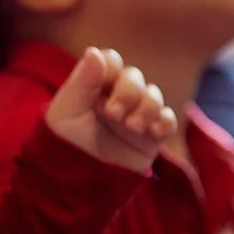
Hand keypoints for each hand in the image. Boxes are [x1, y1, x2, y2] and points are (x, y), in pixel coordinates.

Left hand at [42, 48, 176, 172]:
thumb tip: (95, 52)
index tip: (102, 83)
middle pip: (135, 77)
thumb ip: (81, 82)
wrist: (79, 182)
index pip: (111, 61)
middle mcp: (117, 96)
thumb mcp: (66, 112)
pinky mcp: (151, 136)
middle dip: (128, 92)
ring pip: (154, 96)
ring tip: (132, 127)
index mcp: (94, 85)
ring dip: (147, 107)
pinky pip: (168, 120)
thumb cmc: (65, 143)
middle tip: (114, 114)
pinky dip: (165, 122)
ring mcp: (136, 115)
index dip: (111, 67)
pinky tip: (153, 132)